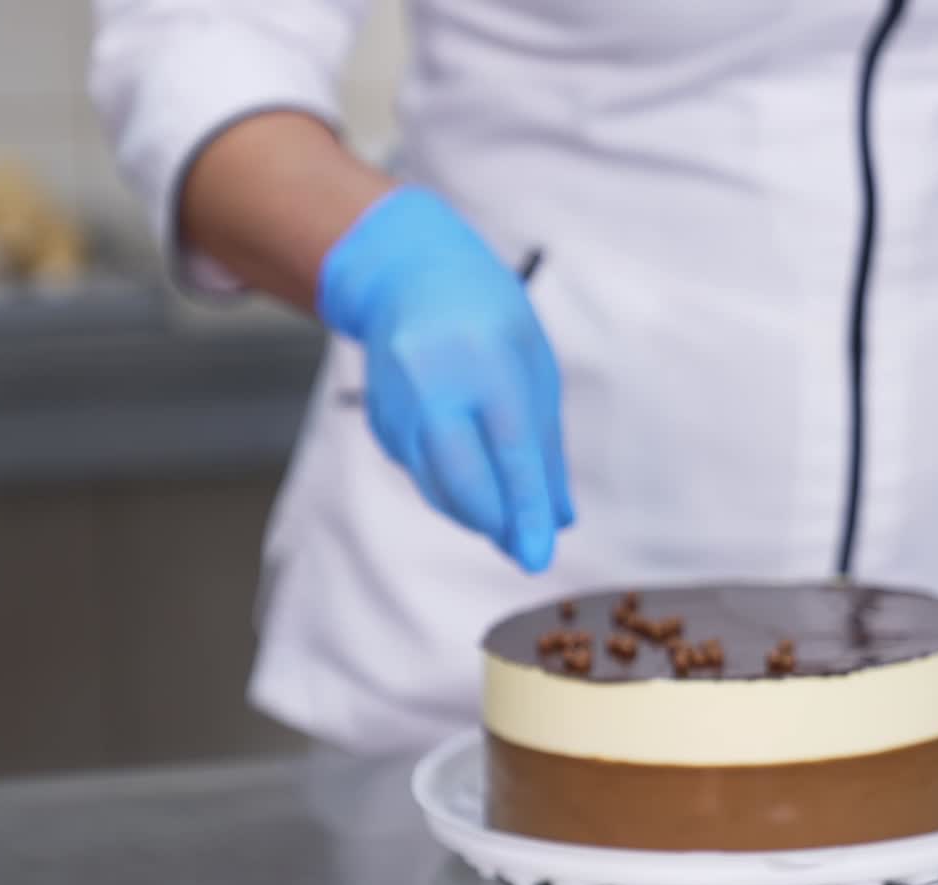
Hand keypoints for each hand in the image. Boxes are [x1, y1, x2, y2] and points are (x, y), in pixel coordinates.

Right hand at [318, 187, 570, 570]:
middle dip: (497, 523)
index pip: (511, 454)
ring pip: (438, 487)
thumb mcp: (534, 367)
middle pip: (463, 481)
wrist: (406, 275)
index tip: (538, 555)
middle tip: (524, 547)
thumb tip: (558, 519)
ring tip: (506, 521)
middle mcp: (434, 384)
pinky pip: (421, 474)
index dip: (526, 512)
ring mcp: (398, 405)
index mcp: (486, 363)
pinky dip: (450, 491)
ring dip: (475, 515)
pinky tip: (471, 482)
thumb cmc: (488, 319)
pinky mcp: (380, 424)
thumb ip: (545, 446)